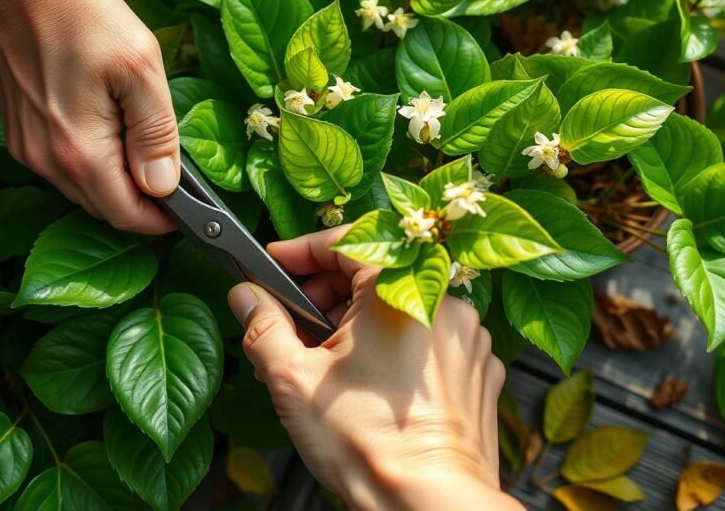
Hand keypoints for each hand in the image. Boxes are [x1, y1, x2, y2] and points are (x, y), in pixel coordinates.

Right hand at [0, 0, 178, 233]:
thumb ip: (156, 133)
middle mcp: (46, 161)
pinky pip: (63, 167)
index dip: (162, 219)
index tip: (188, 208)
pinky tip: (108, 127)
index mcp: (79, 153)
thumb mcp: (140, 68)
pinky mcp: (19, 134)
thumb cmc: (80, 14)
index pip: (126, 216)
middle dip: (140, 199)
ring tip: (140, 140)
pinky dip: (91, 161)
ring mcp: (27, 149)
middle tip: (172, 169)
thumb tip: (165, 186)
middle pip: (103, 208)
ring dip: (116, 179)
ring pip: (83, 189)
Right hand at [226, 227, 523, 510]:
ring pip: (402, 307)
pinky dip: (398, 346)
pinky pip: (431, 339)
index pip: (343, 240)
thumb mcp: (294, 378)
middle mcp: (444, 300)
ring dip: (361, 321)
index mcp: (400, 286)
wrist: (427, 500)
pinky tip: (371, 380)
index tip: (274, 264)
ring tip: (329, 358)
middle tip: (292, 319)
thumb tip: (245, 297)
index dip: (299, 250)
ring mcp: (467, 336)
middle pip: (374, 273)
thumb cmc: (368, 442)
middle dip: (326, 291)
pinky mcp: (479, 369)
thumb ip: (263, 327)